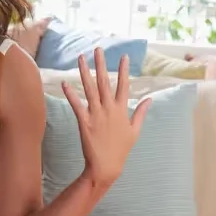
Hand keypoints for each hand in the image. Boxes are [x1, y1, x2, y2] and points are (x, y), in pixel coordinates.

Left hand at [63, 47, 149, 187]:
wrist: (106, 166)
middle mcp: (109, 109)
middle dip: (101, 64)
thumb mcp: (135, 130)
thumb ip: (141, 112)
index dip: (124, 70)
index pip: (124, 85)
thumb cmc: (121, 149)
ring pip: (90, 89)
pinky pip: (76, 105)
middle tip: (98, 49)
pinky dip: (70, 94)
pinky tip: (65, 83)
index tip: (123, 56)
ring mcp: (96, 115)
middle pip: (105, 82)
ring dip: (84, 72)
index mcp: (122, 110)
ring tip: (81, 58)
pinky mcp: (84, 122)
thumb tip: (150, 99)